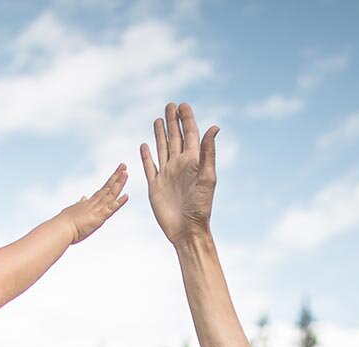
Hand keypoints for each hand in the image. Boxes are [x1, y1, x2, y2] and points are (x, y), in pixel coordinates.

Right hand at [58, 164, 128, 243]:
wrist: (60, 228)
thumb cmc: (63, 223)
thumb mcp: (73, 210)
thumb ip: (80, 204)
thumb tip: (84, 197)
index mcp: (88, 203)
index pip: (102, 190)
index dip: (111, 181)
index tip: (117, 173)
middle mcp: (93, 203)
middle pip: (107, 188)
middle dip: (116, 176)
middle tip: (124, 165)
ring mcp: (96, 210)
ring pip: (110, 195)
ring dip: (119, 184)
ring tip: (126, 173)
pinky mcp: (98, 218)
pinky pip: (111, 209)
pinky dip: (119, 202)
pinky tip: (126, 195)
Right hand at [140, 102, 218, 244]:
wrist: (187, 230)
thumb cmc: (201, 207)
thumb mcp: (208, 178)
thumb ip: (208, 152)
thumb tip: (214, 127)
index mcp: (193, 162)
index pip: (190, 135)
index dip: (187, 120)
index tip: (183, 105)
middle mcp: (180, 165)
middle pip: (175, 138)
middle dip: (173, 121)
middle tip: (170, 105)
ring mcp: (167, 175)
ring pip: (162, 149)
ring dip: (160, 134)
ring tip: (158, 119)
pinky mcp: (155, 186)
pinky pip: (149, 167)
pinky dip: (146, 156)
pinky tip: (144, 145)